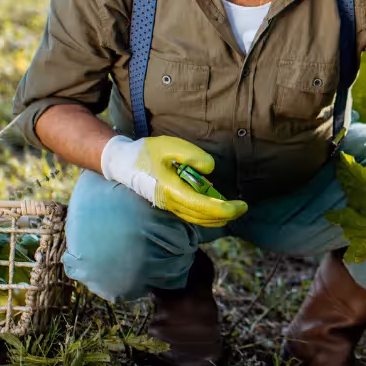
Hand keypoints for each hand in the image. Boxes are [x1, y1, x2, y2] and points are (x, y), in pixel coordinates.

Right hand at [101, 135, 247, 226]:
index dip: (225, 209)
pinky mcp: (168, 204)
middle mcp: (171, 203)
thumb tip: (210, 169)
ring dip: (216, 217)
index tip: (241, 206)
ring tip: (233, 209)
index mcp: (172, 190)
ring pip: (197, 219)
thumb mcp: (170, 146)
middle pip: (203, 217)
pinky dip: (206, 214)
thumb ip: (192, 156)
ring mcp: (169, 206)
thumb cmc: (146, 153)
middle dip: (226, 215)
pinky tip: (215, 206)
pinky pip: (190, 214)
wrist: (122, 162)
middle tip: (243, 208)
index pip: (204, 207)